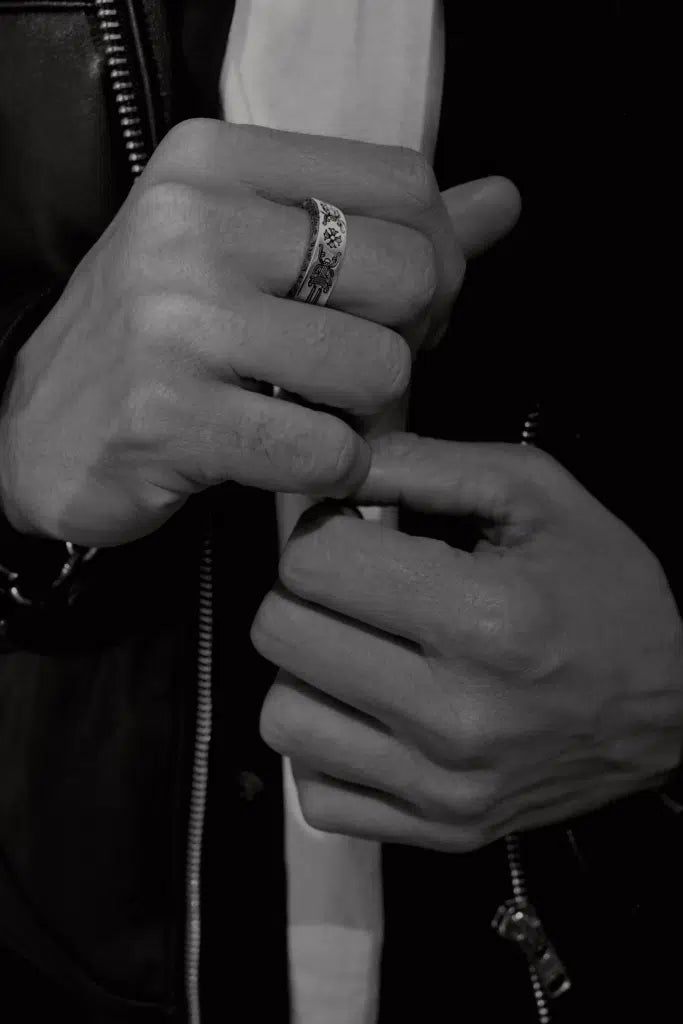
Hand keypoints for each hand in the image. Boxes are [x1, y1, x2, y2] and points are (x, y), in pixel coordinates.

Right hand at [0, 117, 517, 545]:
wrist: (35, 430)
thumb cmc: (159, 339)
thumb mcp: (251, 255)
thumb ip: (380, 226)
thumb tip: (502, 202)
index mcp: (214, 162)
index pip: (404, 182)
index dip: (437, 257)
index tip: (398, 307)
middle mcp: (191, 224)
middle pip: (408, 273)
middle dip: (410, 342)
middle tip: (360, 374)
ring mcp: (176, 321)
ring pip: (377, 368)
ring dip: (368, 416)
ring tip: (316, 418)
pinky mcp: (172, 416)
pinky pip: (325, 450)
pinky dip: (330, 470)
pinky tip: (289, 461)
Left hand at [252, 433, 682, 850]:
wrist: (672, 710)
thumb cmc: (603, 591)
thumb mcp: (535, 492)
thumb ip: (424, 462)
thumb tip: (327, 464)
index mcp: (484, 617)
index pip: (313, 562)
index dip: (321, 528)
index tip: (351, 530)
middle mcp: (457, 715)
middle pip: (281, 632)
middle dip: (303, 591)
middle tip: (350, 585)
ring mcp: (444, 786)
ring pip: (281, 715)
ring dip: (305, 671)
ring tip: (358, 649)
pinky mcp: (437, 831)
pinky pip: (314, 791)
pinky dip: (326, 744)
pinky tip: (368, 711)